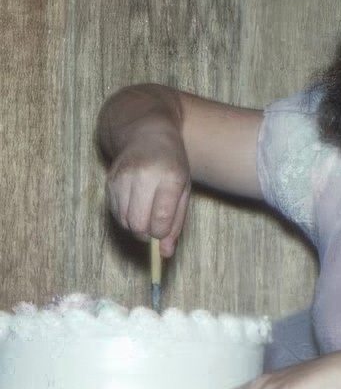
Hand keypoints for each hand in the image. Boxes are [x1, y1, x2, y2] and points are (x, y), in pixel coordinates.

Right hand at [103, 126, 191, 257]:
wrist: (147, 134)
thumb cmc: (172, 165)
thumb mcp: (184, 190)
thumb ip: (176, 223)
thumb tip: (165, 254)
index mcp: (171, 176)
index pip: (161, 219)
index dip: (161, 232)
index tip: (164, 229)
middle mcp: (145, 176)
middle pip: (139, 224)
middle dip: (147, 233)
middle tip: (155, 225)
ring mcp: (124, 177)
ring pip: (125, 222)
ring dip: (136, 226)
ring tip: (147, 212)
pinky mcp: (109, 181)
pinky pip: (115, 213)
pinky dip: (125, 217)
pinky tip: (135, 205)